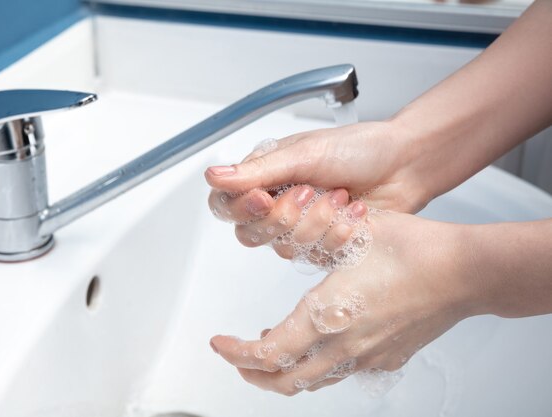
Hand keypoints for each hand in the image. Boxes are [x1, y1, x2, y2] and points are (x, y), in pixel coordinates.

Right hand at [205, 122, 429, 262]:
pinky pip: (316, 257)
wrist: (404, 165)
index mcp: (265, 177)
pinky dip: (339, 234)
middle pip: (251, 233)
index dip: (239, 208)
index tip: (264, 198)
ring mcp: (300, 228)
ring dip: (318, 223)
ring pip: (284, 248)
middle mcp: (277, 205)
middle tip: (310, 192)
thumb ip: (259, 170)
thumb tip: (213, 176)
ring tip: (341, 197)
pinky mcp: (323, 247)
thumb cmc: (359, 149)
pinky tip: (355, 213)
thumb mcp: (306, 153)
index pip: (226, 205)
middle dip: (285, 217)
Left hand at [209, 208, 477, 394]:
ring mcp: (367, 357)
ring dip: (283, 370)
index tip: (220, 342)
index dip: (235, 352)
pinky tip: (318, 341)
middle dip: (251, 373)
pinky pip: (340, 372)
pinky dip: (316, 365)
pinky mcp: (386, 358)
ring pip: (312, 381)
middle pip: (283, 380)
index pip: (265, 352)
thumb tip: (290, 229)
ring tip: (269, 347)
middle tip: (236, 355)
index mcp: (327, 315)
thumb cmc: (414, 250)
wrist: (465, 271)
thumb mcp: (349, 232)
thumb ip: (313, 236)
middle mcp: (344, 346)